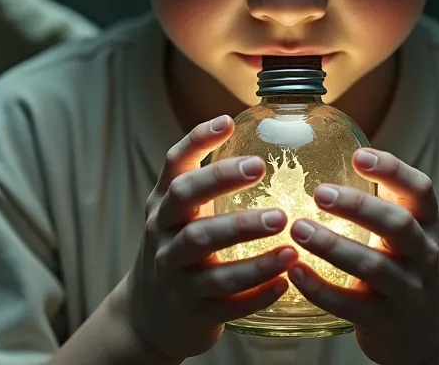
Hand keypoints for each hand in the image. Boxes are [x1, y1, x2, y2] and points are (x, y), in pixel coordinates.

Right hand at [117, 116, 298, 360]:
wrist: (147, 316)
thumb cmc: (178, 250)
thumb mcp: (180, 215)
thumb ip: (208, 184)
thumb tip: (263, 139)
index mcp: (164, 205)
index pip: (174, 165)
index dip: (197, 140)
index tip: (229, 121)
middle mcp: (162, 236)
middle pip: (186, 204)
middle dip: (224, 185)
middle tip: (263, 172)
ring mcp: (175, 276)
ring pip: (209, 262)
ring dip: (253, 256)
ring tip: (291, 247)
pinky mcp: (192, 312)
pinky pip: (226, 304)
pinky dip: (256, 294)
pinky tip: (285, 283)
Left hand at [284, 149, 438, 364]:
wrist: (433, 330)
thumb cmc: (408, 266)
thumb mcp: (411, 230)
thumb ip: (385, 198)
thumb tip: (330, 149)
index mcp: (429, 223)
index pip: (420, 190)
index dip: (392, 170)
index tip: (358, 156)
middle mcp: (424, 254)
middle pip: (398, 225)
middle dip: (358, 206)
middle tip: (319, 192)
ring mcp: (407, 290)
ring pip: (373, 267)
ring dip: (332, 246)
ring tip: (297, 229)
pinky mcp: (385, 320)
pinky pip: (350, 305)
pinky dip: (320, 288)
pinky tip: (294, 271)